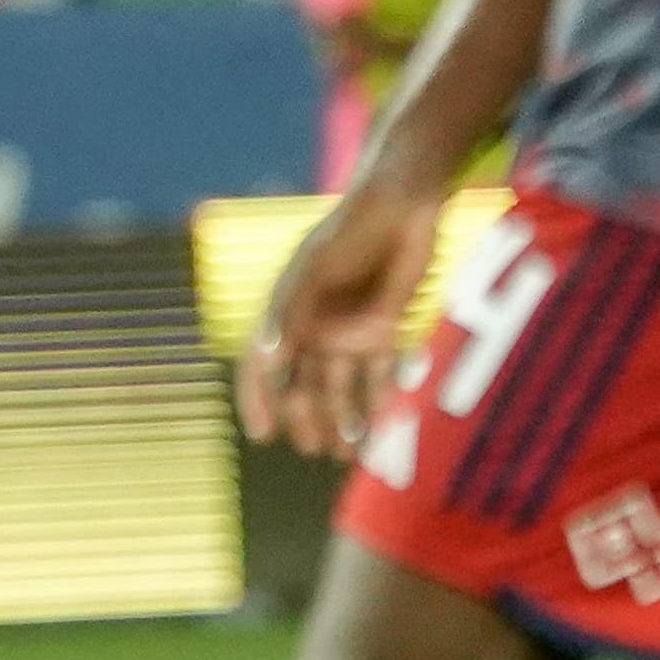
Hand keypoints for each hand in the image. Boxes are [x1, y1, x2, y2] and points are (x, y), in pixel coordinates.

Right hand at [233, 188, 441, 458]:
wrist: (401, 205)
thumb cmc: (347, 232)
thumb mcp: (310, 271)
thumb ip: (287, 314)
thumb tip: (265, 360)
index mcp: (286, 312)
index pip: (262, 365)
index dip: (258, 400)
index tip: (263, 435)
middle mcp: (313, 326)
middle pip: (302, 384)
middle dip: (305, 418)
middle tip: (312, 449)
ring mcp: (348, 330)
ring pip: (340, 387)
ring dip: (341, 420)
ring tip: (343, 454)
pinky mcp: (385, 330)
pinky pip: (378, 374)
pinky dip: (376, 401)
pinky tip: (376, 430)